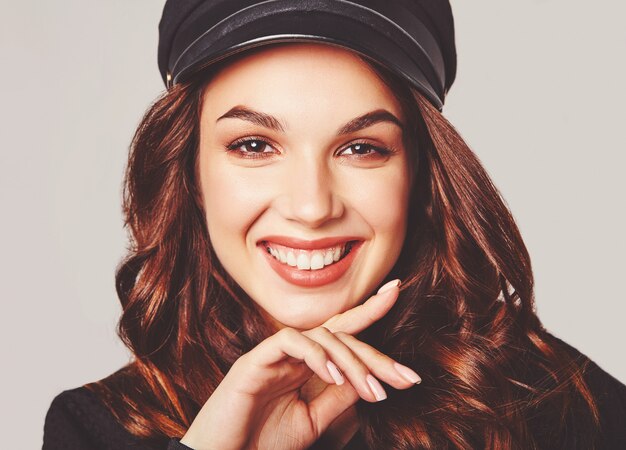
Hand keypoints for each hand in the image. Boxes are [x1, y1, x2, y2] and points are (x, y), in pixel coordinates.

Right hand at [180, 279, 420, 449]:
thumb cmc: (262, 444)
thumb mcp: (312, 420)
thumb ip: (338, 397)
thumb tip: (371, 377)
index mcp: (304, 365)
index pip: (341, 333)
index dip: (369, 311)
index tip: (396, 292)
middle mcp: (291, 354)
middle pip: (339, 334)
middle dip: (375, 353)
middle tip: (405, 377)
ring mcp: (272, 355)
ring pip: (320, 335)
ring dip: (352, 362)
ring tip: (372, 391)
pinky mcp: (254, 361)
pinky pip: (290, 342)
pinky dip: (316, 356)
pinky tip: (333, 378)